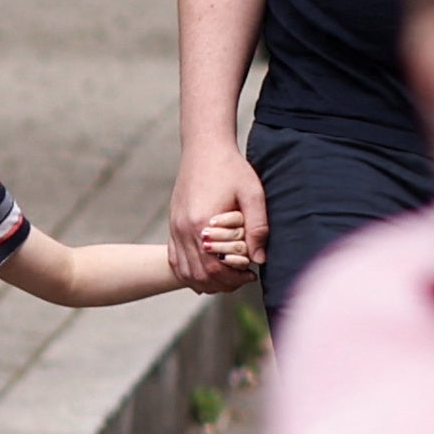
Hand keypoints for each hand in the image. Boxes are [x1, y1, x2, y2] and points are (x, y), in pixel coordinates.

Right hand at [171, 146, 265, 292]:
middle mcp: (183, 230)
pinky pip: (175, 259)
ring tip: (227, 278)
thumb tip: (260, 259)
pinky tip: (206, 271)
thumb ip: (257, 227)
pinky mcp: (173, 225)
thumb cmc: (231, 169)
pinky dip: (189, 272)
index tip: (251, 275)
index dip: (233, 278)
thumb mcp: (253, 194)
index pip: (214, 268)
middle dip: (222, 283)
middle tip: (242, 279)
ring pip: (184, 270)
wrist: (204, 150)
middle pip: (198, 274)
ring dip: (205, 281)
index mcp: (202, 224)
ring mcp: (175, 229)